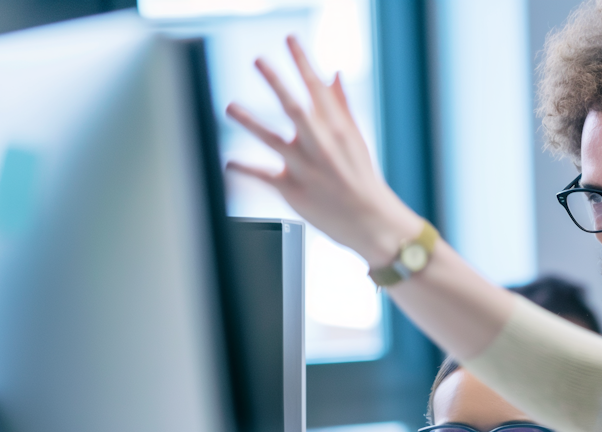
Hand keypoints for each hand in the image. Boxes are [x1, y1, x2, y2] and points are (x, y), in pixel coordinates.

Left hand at [225, 36, 420, 265]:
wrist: (372, 221)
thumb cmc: (362, 178)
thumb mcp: (356, 139)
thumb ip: (341, 105)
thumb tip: (333, 73)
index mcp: (338, 130)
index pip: (318, 88)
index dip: (302, 61)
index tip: (289, 39)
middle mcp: (321, 146)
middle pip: (295, 108)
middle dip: (276, 82)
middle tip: (258, 60)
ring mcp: (306, 168)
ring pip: (273, 140)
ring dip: (250, 121)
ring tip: (230, 107)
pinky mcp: (294, 191)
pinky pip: (263, 176)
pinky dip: (244, 168)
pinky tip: (229, 161)